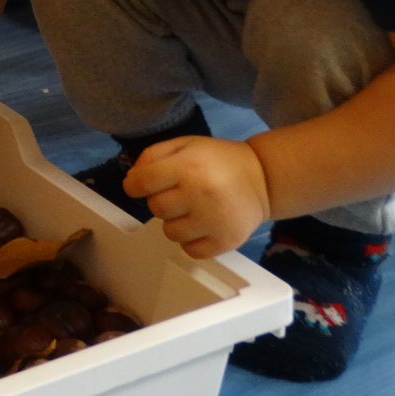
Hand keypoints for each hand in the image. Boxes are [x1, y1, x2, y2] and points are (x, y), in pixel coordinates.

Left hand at [125, 136, 270, 259]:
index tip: (140, 186)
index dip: (134, 185)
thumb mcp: (185, 145)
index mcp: (188, 166)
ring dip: (176, 222)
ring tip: (194, 209)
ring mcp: (214, 221)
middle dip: (161, 201)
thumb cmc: (217, 160)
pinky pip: (190, 250)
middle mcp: (200, 194)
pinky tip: (203, 225)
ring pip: (170, 233)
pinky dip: (192, 241)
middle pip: (155, 209)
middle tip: (179, 194)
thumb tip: (132, 180)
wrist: (262, 178)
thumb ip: (153, 156)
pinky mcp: (225, 242)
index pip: (141, 182)